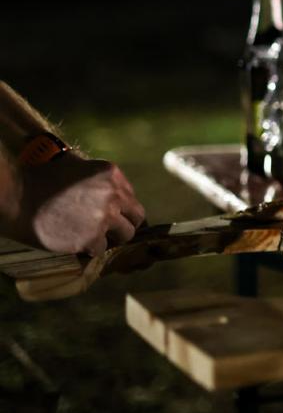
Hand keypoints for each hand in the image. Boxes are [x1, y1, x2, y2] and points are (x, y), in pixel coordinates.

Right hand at [3, 155, 144, 254]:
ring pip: (124, 235)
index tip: (114, 214)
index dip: (122, 207)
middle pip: (136, 217)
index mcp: (111, 174)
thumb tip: (108, 189)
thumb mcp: (75, 164)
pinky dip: (91, 248)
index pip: (131, 196)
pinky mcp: (91, 238)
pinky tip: (77, 243)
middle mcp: (114, 195)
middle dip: (125, 224)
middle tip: (110, 230)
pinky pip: (101, 248)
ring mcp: (104, 217)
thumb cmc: (40, 176)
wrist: (16, 196)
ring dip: (111, 238)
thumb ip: (97, 178)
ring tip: (93, 237)